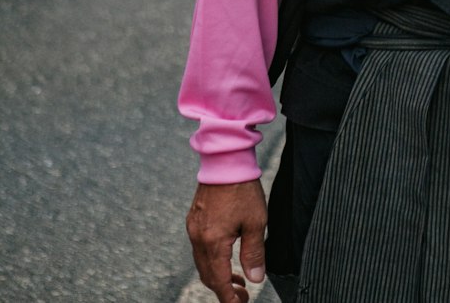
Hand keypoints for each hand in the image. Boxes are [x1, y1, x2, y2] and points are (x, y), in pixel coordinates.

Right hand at [186, 180, 266, 302]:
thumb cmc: (242, 188)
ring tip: (237, 278)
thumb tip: (255, 279)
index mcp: (213, 242)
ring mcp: (193, 228)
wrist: (226, 160)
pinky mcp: (193, 220)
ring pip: (202, 263)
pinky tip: (226, 256)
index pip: (219, 281)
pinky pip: (199, 249)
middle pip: (208, 276)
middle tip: (242, 294)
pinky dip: (211, 259)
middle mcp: (198, 238)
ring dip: (217, 275)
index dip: (229, 298)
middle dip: (224, 290)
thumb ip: (254, 253)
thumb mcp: (256, 222)